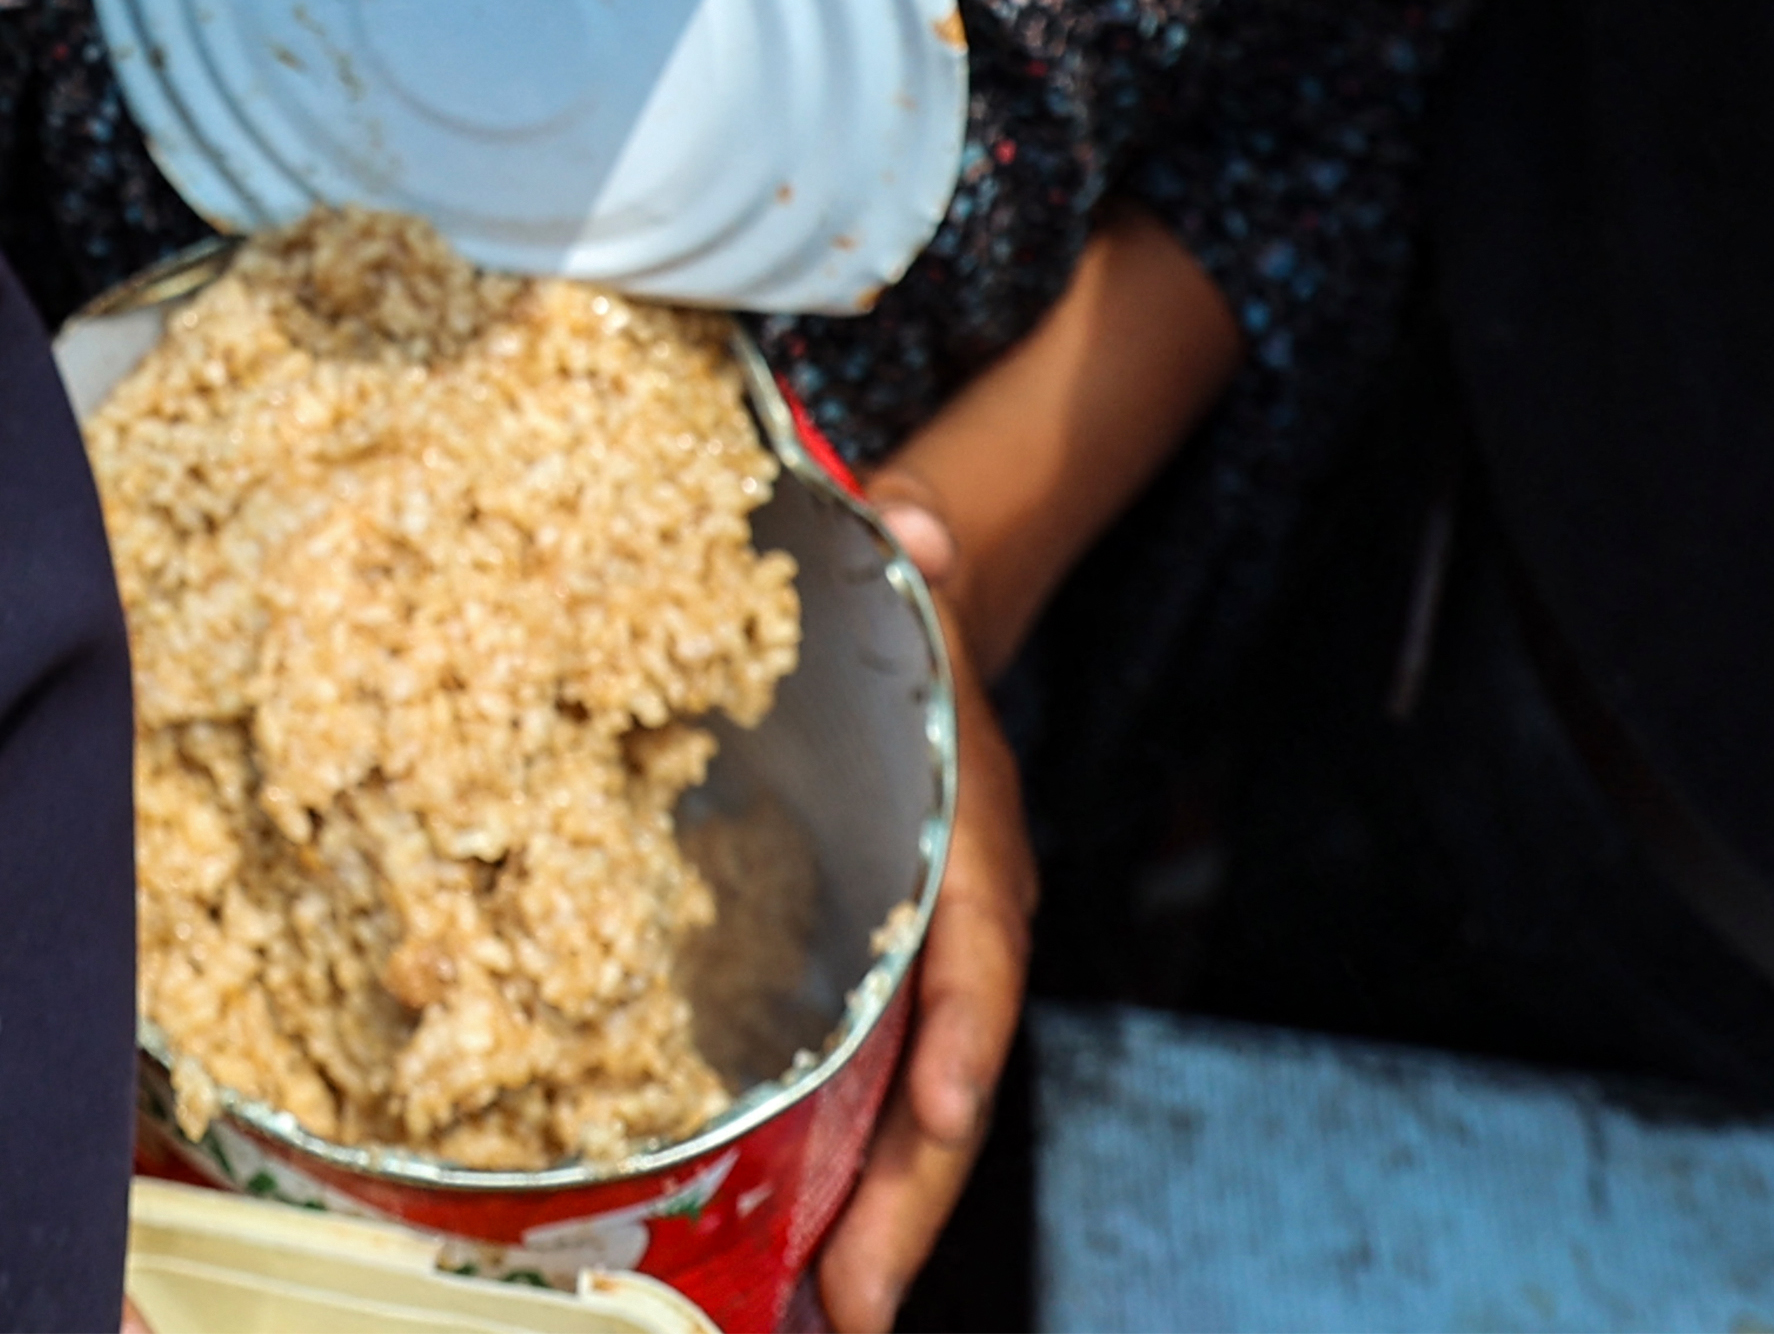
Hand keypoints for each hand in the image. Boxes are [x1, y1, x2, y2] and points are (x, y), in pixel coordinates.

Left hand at [828, 478, 1033, 1333]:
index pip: (979, 949)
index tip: (938, 1110)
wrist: (921, 631)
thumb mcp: (905, 574)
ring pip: (913, 1127)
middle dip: (913, 1198)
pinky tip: (794, 1274)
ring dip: (878, 1228)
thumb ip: (914, 547)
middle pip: (951, 1082)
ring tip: (829, 1319)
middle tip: (858, 1301)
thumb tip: (911, 518)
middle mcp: (960, 931)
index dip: (961, 1032)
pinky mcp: (874, 1003)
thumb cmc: (901, 614)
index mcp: (971, 842)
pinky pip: (866, 1114)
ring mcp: (921, 980)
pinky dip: (843, 1197)